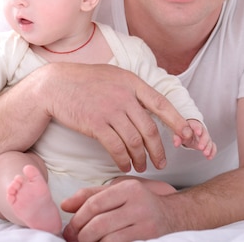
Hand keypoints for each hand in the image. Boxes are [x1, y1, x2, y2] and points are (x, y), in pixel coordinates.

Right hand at [39, 63, 192, 172]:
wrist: (55, 85)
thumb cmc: (85, 81)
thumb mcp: (114, 76)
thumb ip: (132, 89)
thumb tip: (151, 104)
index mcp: (132, 82)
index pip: (162, 104)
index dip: (178, 122)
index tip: (188, 136)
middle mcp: (125, 96)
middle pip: (150, 129)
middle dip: (159, 150)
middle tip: (161, 163)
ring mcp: (110, 110)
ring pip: (135, 141)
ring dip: (141, 158)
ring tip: (142, 167)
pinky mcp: (96, 124)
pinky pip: (116, 148)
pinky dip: (123, 160)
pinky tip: (124, 166)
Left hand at [61, 180, 175, 241]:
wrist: (174, 215)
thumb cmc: (142, 202)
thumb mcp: (119, 191)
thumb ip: (91, 195)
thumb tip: (65, 205)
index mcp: (128, 188)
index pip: (94, 203)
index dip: (77, 219)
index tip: (69, 230)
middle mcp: (137, 204)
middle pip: (99, 223)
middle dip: (81, 235)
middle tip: (75, 241)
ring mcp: (144, 223)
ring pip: (108, 239)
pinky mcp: (149, 238)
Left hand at [174, 119, 216, 159]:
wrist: (185, 132)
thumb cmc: (181, 130)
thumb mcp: (176, 131)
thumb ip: (178, 134)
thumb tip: (178, 141)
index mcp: (191, 124)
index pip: (195, 125)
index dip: (197, 128)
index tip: (198, 133)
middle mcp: (200, 130)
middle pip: (204, 133)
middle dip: (203, 140)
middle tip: (200, 147)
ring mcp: (204, 136)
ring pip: (208, 140)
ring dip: (208, 147)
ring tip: (205, 153)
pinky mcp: (206, 143)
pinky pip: (212, 146)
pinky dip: (212, 151)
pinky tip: (209, 157)